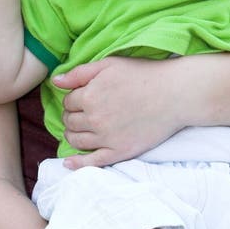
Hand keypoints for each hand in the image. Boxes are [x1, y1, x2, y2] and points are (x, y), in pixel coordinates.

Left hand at [54, 57, 182, 168]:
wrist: (175, 93)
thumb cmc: (143, 74)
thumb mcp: (109, 65)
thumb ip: (79, 73)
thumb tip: (55, 81)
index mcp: (89, 96)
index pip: (68, 102)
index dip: (74, 98)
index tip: (84, 96)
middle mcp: (95, 119)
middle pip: (70, 122)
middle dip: (72, 116)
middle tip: (82, 112)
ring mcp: (107, 138)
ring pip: (76, 140)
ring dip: (73, 134)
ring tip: (81, 128)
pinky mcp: (120, 152)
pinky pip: (92, 162)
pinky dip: (77, 164)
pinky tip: (69, 163)